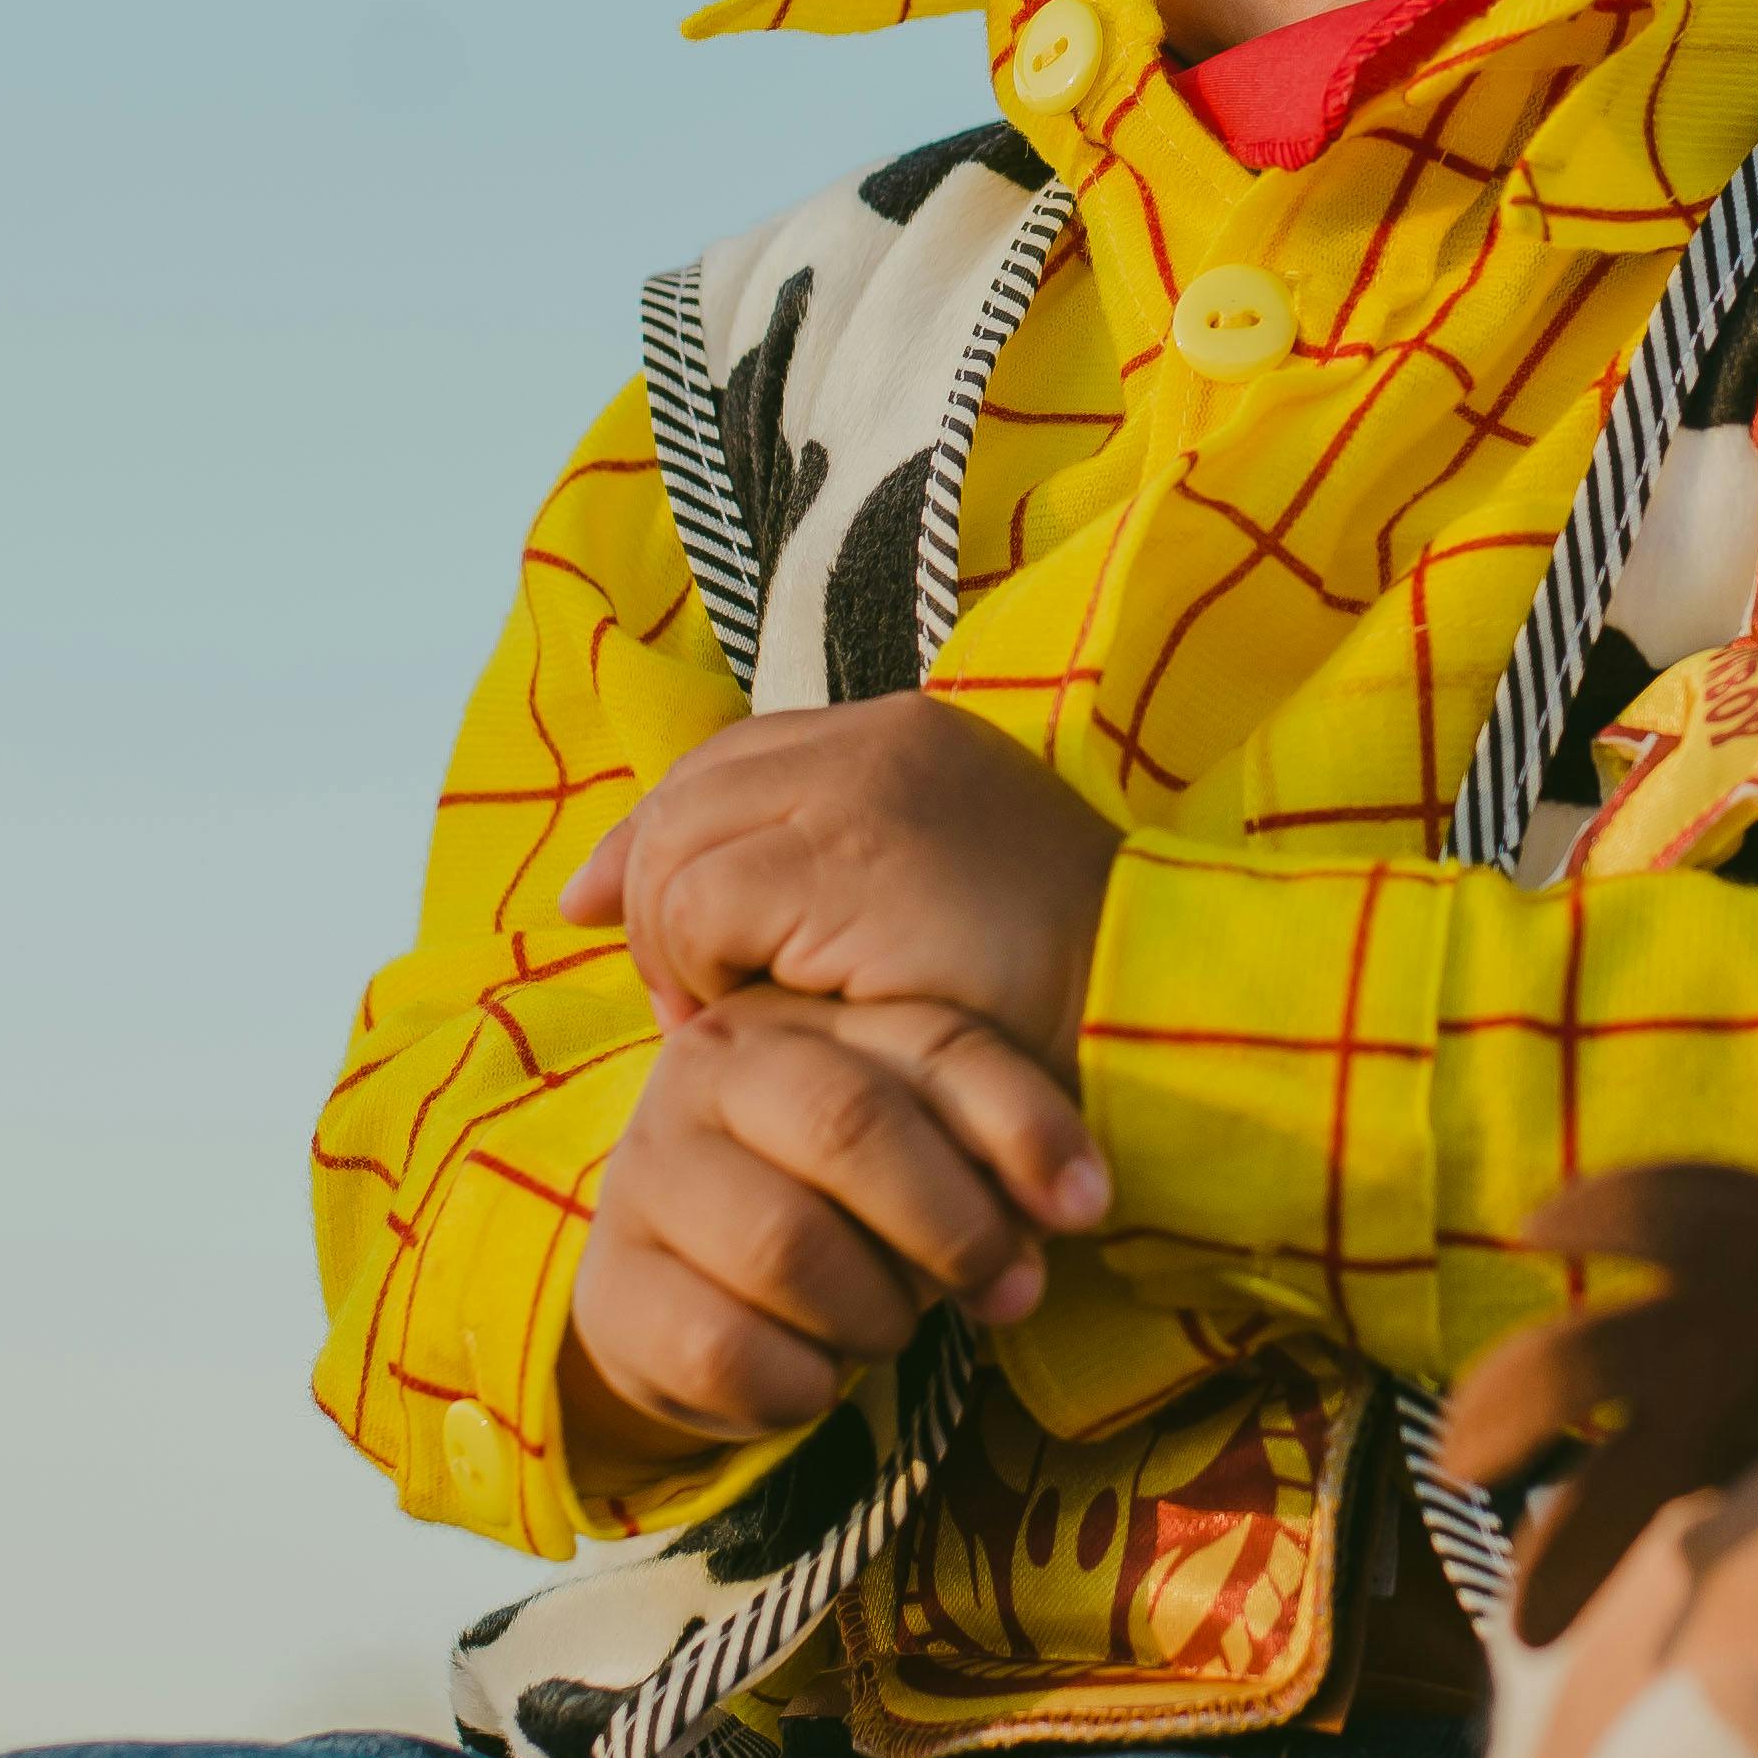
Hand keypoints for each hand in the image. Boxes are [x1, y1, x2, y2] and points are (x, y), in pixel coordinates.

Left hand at [563, 696, 1123, 1064]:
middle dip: (648, 899)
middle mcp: (879, 739)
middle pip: (687, 794)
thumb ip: (811, 881)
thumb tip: (629, 902)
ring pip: (677, 847)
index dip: (650, 832)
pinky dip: (701, 969)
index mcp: (905, 736)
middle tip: (684, 1005)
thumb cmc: (1045, 992)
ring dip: (673, 947)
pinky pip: (703, 905)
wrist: (1157, 1007)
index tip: (600, 909)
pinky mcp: (849, 859)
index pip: (728, 756)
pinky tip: (752, 1019)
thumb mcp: (923, 911)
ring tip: (723, 1022)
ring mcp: (865, 790)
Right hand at [564, 988, 1114, 1465]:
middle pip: (850, 1122)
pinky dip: (800, 1386)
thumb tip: (1075, 1203)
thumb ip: (997, 1144)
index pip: (933, 1043)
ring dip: (875, 1312)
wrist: (699, 1282)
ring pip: (786, 1243)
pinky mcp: (609, 1290)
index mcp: (803, 1012)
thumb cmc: (846, 1195)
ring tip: (889, 1324)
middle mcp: (707, 1069)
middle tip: (1002, 1289)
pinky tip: (814, 1375)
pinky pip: (724, 1350)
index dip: (1023, 1126)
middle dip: (952, 1227)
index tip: (1087, 1207)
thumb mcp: (929, 1145)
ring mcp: (645, 1176)